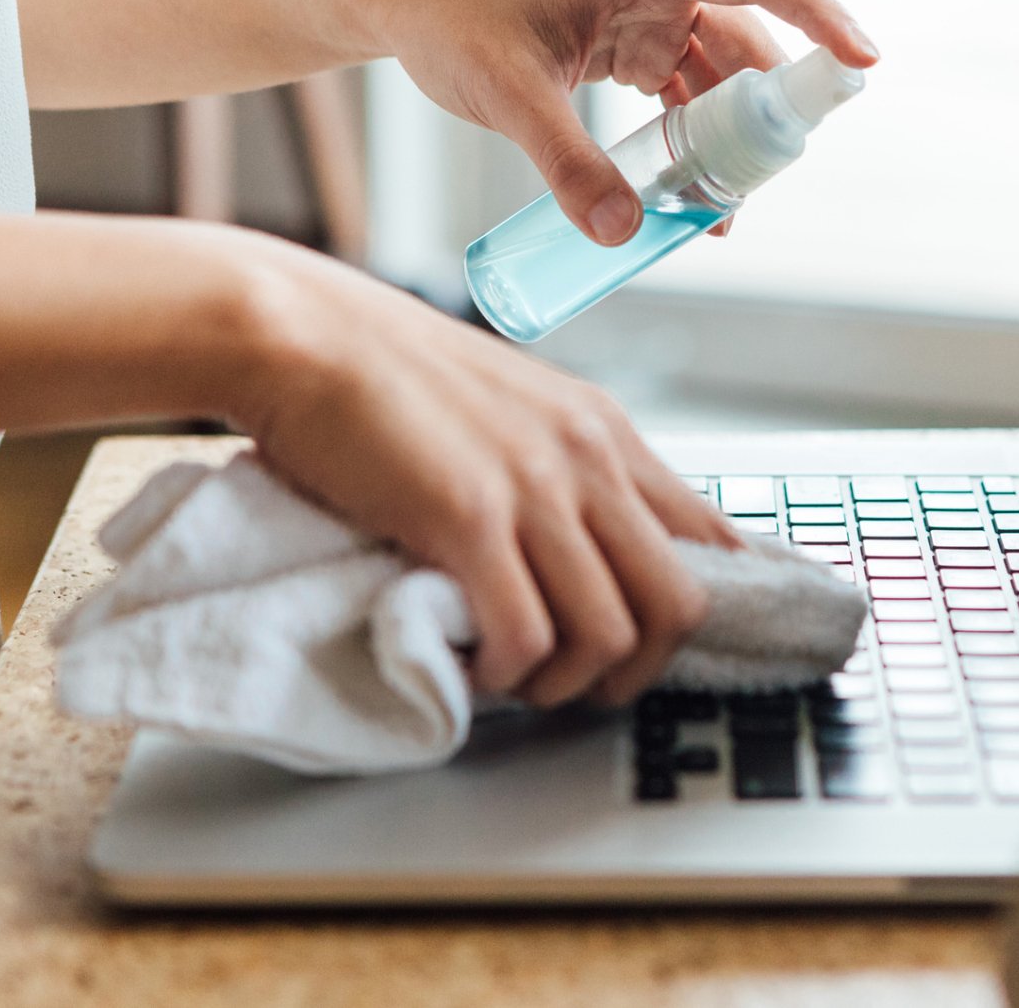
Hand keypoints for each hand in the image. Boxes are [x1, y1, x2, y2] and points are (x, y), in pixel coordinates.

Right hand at [231, 239, 741, 706]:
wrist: (305, 336)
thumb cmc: (388, 378)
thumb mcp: (513, 412)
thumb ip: (560, 470)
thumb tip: (587, 552)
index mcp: (606, 432)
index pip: (714, 537)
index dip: (698, 611)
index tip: (661, 648)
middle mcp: (589, 457)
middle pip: (680, 602)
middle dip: (640, 667)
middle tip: (582, 682)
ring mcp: (535, 486)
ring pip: (611, 633)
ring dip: (566, 682)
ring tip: (516, 679)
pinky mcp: (469, 516)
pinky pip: (526, 637)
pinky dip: (505, 675)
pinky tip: (471, 666)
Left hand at [368, 0, 879, 244]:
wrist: (398, 0)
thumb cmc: (448, 18)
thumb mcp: (507, 95)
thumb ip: (566, 166)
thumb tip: (625, 236)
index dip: (818, 15)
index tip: (862, 62)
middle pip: (745, 46)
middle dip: (763, 120)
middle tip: (761, 191)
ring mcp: (643, 16)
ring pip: (716, 82)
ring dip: (725, 144)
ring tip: (718, 217)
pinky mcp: (624, 47)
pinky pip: (680, 98)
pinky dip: (690, 146)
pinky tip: (687, 201)